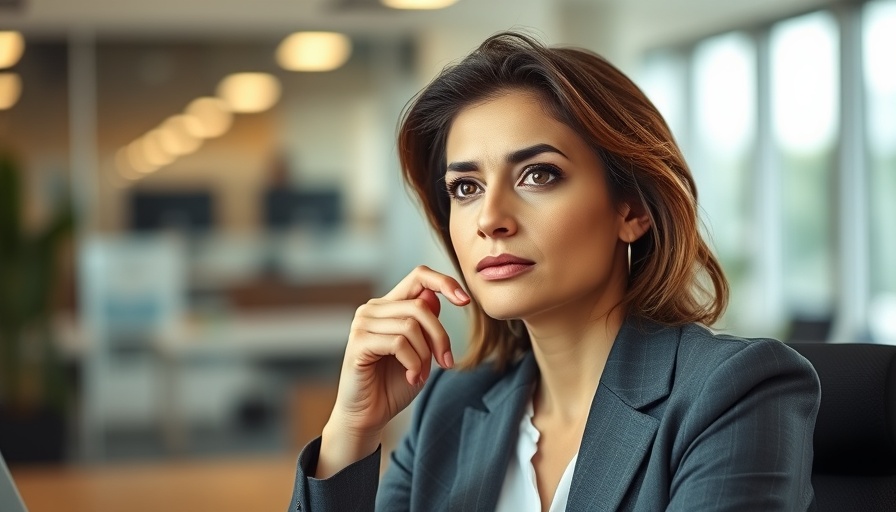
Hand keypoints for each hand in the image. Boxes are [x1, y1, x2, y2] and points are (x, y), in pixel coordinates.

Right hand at [315, 265, 469, 477]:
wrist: (369, 415)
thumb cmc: (394, 383)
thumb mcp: (422, 351)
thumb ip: (426, 325)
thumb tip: (433, 298)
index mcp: (389, 306)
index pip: (418, 276)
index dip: (444, 282)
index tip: (465, 301)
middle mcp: (373, 309)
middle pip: (421, 306)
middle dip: (440, 336)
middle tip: (446, 362)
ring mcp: (363, 324)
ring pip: (411, 325)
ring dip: (425, 355)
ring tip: (419, 374)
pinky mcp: (359, 342)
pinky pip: (398, 343)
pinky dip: (413, 363)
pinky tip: (410, 377)